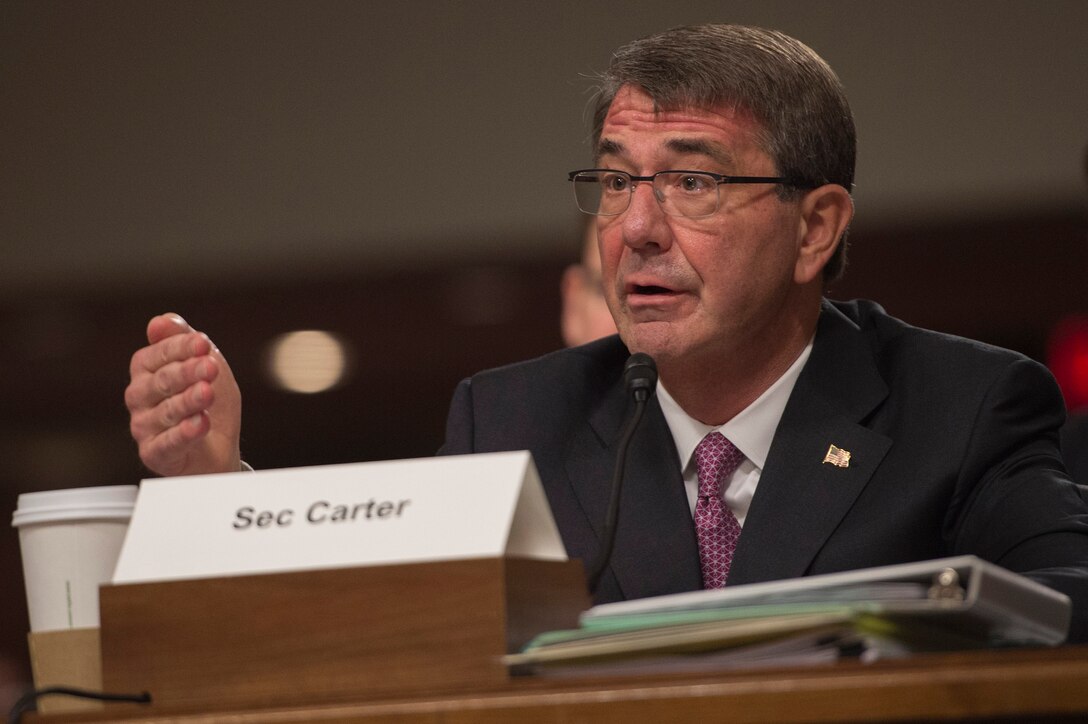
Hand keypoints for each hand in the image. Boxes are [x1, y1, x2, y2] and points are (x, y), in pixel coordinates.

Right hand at [125, 314, 241, 475]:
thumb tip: (160, 320)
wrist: (219, 448)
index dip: (181, 348)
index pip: (157, 354)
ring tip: (207, 393)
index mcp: (147, 370)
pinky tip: (200, 423)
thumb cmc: (209, 404)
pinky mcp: (154, 453)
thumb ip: (184, 340)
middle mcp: (140, 397)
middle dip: (187, 372)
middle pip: (161, 381)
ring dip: (189, 400)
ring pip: (166, 411)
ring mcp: (144, 426)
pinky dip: (185, 432)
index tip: (203, 344)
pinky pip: (168, 443)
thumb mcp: (206, 365)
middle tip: (210, 367)